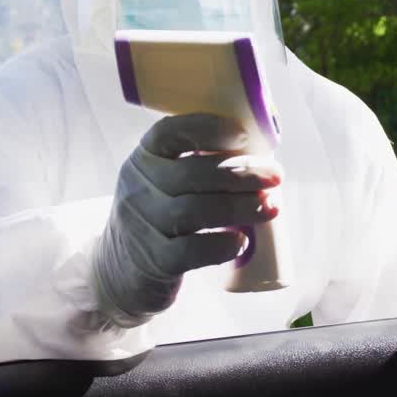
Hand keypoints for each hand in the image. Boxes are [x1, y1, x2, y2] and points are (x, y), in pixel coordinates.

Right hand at [93, 113, 280, 325]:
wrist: (121, 267)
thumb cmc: (162, 213)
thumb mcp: (166, 180)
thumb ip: (203, 162)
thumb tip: (264, 151)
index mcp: (145, 157)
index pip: (169, 133)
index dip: (207, 129)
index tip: (244, 134)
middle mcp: (138, 187)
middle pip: (192, 174)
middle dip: (242, 172)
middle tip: (275, 176)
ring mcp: (142, 225)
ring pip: (194, 211)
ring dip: (240, 207)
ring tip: (270, 207)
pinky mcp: (153, 260)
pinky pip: (190, 251)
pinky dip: (221, 245)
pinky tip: (242, 242)